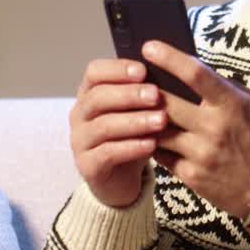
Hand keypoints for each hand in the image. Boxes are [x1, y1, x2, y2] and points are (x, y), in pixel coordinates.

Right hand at [69, 58, 167, 207]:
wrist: (123, 180)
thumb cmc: (133, 136)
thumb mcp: (139, 112)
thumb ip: (147, 94)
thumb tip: (170, 73)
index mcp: (89, 94)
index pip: (94, 72)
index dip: (117, 69)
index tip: (144, 70)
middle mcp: (79, 115)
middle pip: (98, 97)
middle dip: (129, 94)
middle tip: (156, 95)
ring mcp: (80, 141)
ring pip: (103, 126)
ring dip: (134, 121)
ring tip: (161, 120)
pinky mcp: (87, 166)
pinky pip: (107, 153)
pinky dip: (131, 146)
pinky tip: (152, 144)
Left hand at [141, 40, 249, 219]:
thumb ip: (223, 88)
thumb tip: (190, 70)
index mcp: (232, 104)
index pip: (196, 74)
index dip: (169, 58)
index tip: (149, 46)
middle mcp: (215, 128)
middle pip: (166, 102)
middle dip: (144, 90)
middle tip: (131, 80)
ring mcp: (201, 153)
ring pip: (157, 129)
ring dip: (144, 118)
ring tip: (134, 108)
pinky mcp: (192, 176)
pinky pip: (160, 154)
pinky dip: (153, 142)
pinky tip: (148, 134)